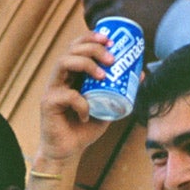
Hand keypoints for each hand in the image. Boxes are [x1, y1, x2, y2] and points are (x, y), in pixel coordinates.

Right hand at [33, 31, 115, 170]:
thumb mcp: (107, 106)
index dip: (92, 37)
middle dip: (93, 48)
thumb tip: (141, 74)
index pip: (78, 46)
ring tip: (102, 76)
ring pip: (63, 62)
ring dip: (86, 64)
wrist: (68, 151)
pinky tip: (87, 115)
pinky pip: (67, 96)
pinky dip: (81, 103)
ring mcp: (52, 88)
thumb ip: (120, 91)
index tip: (110, 39)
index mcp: (73, 73)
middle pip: (72, 49)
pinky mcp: (48, 103)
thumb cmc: (85, 128)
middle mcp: (61, 77)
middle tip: (111, 60)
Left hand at [82, 0, 182, 58]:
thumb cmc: (173, 10)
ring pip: (96, 5)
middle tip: (88, 13)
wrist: (178, 23)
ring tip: (91, 24)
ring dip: (89, 15)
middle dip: (88, 2)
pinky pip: (101, 17)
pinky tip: (96, 30)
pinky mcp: (121, 13)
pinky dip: (95, 24)